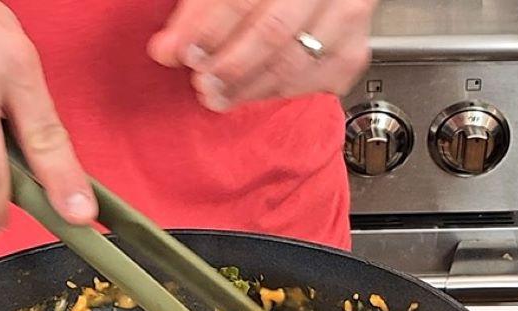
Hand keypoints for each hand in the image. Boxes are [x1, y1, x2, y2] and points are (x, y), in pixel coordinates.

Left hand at [148, 0, 373, 111]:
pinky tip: (250, 93)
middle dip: (229, 65)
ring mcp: (345, 18)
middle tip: (202, 81)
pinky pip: (313, 84)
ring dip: (247, 88)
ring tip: (216, 94)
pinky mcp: (351, 52)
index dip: (208, 28)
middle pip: (273, 33)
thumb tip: (167, 49)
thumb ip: (200, 9)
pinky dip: (277, 93)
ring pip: (293, 64)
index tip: (181, 51)